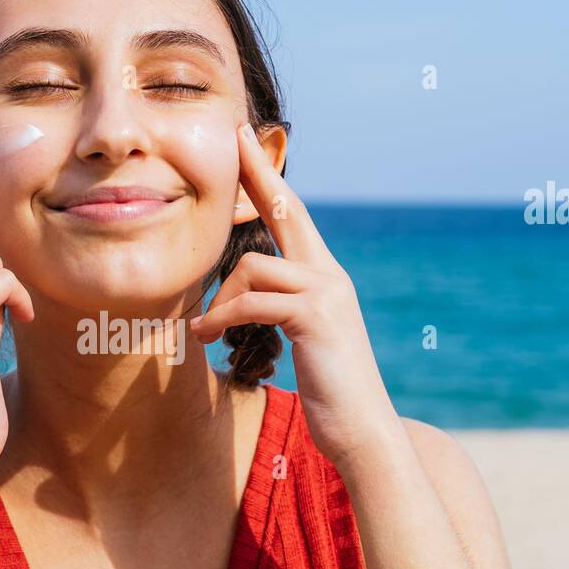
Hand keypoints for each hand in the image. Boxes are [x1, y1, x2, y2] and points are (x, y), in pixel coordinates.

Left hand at [190, 123, 400, 466]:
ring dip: (218, 300)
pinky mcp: (316, 318)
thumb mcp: (300, 341)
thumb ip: (277, 309)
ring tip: (205, 331)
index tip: (244, 142)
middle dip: (257, 172)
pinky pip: (254, 301)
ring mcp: (326, 294)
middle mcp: (330, 275)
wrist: (363, 431)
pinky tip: (208, 337)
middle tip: (232, 137)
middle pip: (287, 210)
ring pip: (252, 268)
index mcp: (324, 277)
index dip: (267, 177)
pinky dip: (224, 318)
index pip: (292, 215)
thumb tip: (237, 298)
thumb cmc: (328, 392)